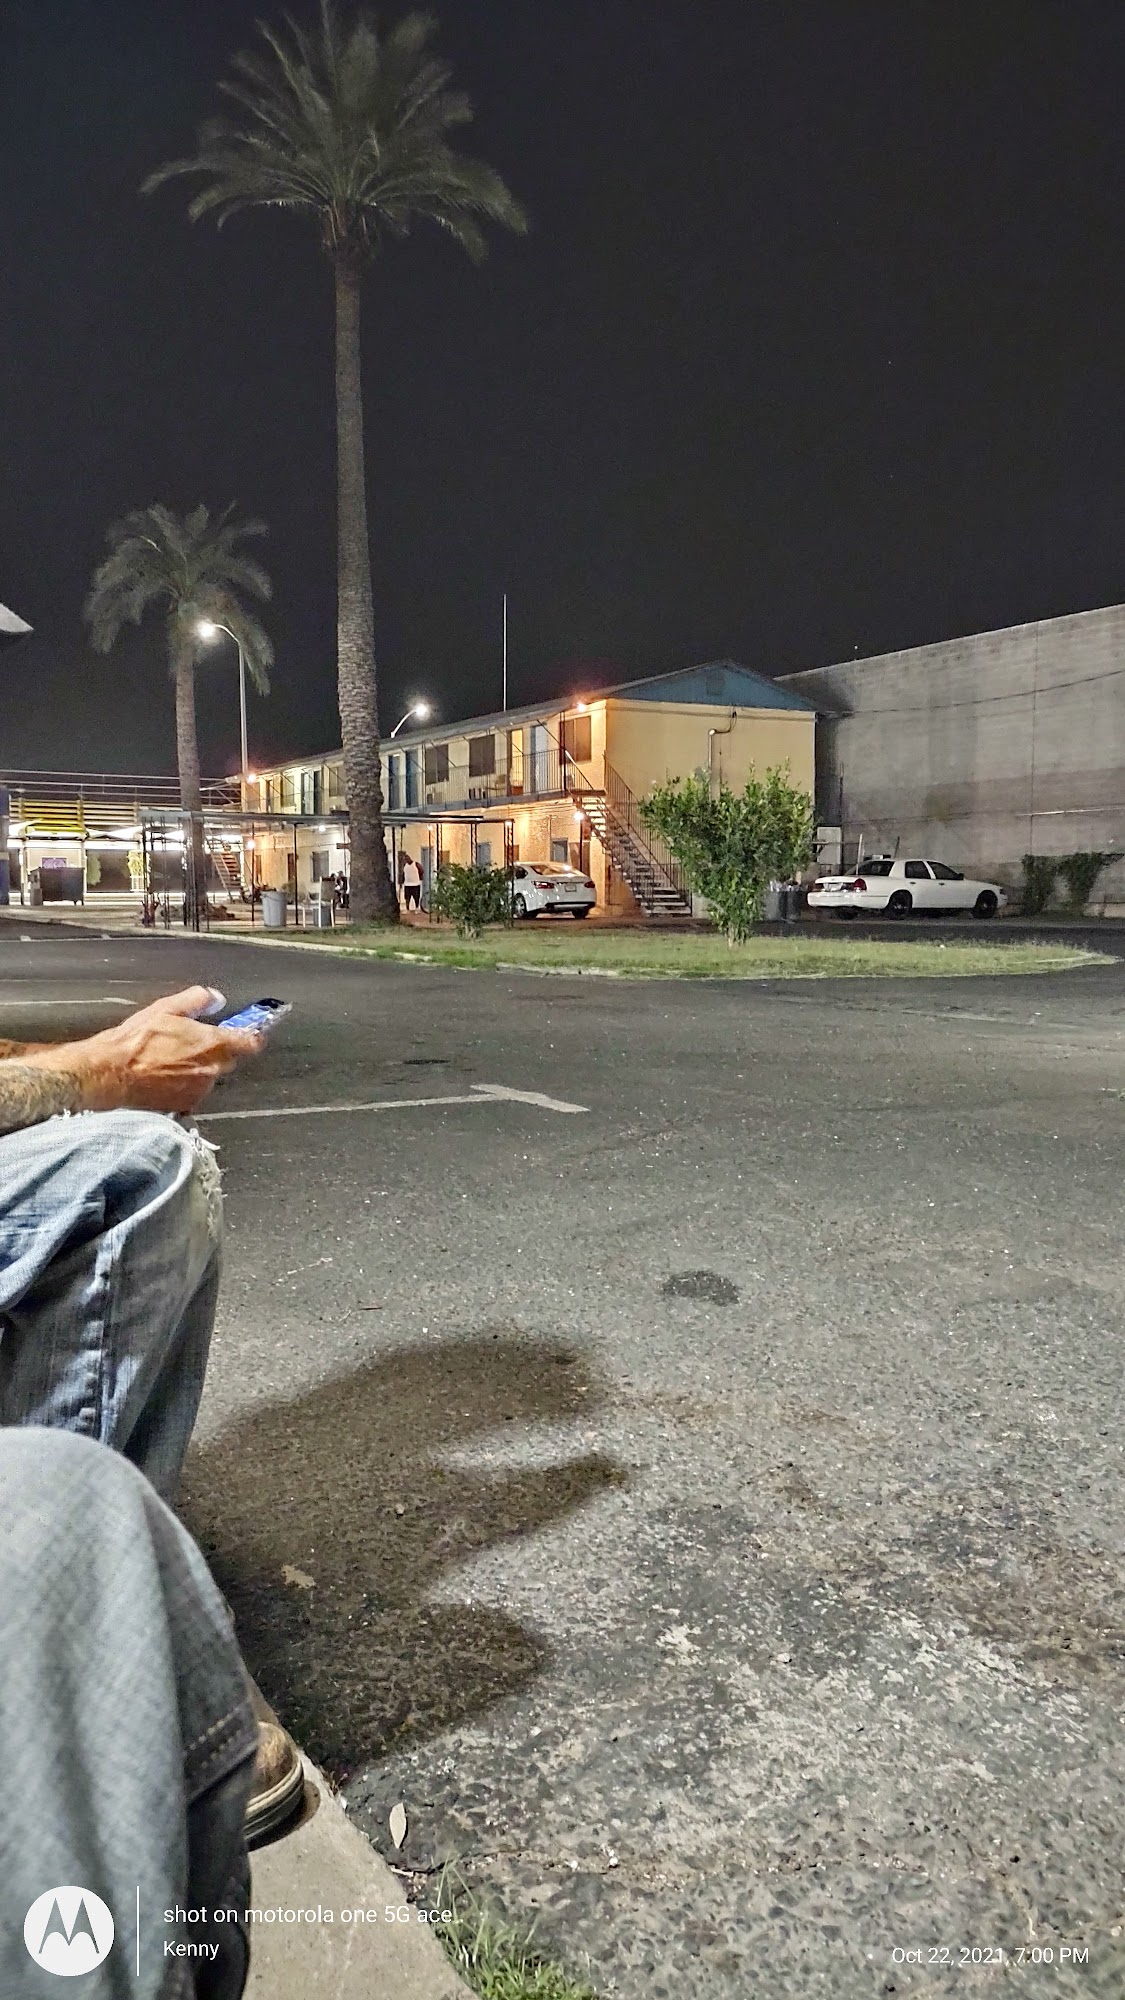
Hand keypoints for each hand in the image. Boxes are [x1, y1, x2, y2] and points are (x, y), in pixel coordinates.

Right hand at [26, 986, 264, 1115]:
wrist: (110, 1075)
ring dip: (200, 1070)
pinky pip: (194, 1093)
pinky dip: (185, 1085)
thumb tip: (215, 997)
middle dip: (217, 1051)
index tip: (248, 1033)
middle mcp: (212, 1071)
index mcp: (213, 1044)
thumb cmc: (136, 1041)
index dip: (251, 1036)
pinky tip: (165, 1077)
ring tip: (172, 1060)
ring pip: (210, 1077)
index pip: (250, 1042)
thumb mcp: (166, 1009)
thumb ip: (197, 1000)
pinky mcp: (185, 1107)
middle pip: (228, 1060)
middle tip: (193, 1042)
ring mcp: (200, 1091)